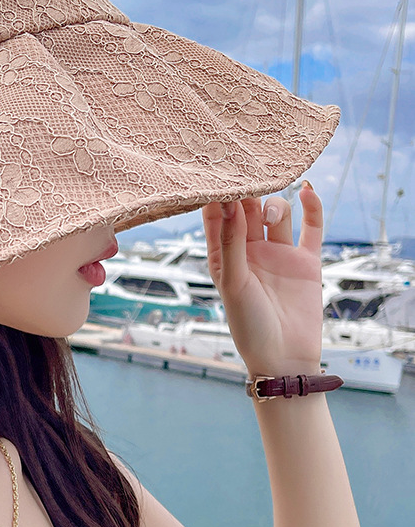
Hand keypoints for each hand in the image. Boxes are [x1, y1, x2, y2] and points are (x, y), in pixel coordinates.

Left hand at [201, 183, 323, 374]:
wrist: (284, 359)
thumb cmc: (248, 326)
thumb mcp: (234, 282)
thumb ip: (232, 243)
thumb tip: (231, 203)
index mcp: (224, 256)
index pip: (217, 216)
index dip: (216, 193)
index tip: (215, 168)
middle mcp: (250, 251)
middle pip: (248, 209)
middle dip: (247, 190)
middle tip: (247, 169)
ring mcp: (279, 254)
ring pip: (277, 214)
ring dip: (274, 204)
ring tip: (271, 212)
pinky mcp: (306, 261)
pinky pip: (311, 227)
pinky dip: (312, 208)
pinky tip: (307, 190)